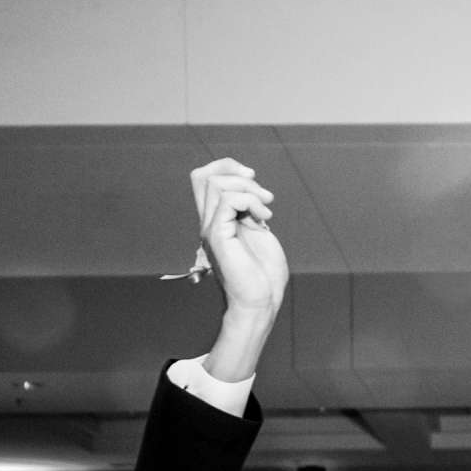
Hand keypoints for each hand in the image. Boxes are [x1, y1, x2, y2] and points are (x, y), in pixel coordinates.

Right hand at [191, 159, 287, 328]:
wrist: (260, 303)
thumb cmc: (264, 276)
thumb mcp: (259, 233)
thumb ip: (250, 211)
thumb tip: (253, 191)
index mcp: (216, 220)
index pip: (204, 178)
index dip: (226, 167)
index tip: (253, 178)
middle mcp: (208, 222)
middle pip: (203, 175)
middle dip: (236, 172)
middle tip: (264, 195)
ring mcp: (211, 229)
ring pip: (216, 184)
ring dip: (249, 189)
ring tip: (267, 211)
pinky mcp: (218, 237)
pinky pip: (229, 200)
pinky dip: (250, 202)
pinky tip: (264, 220)